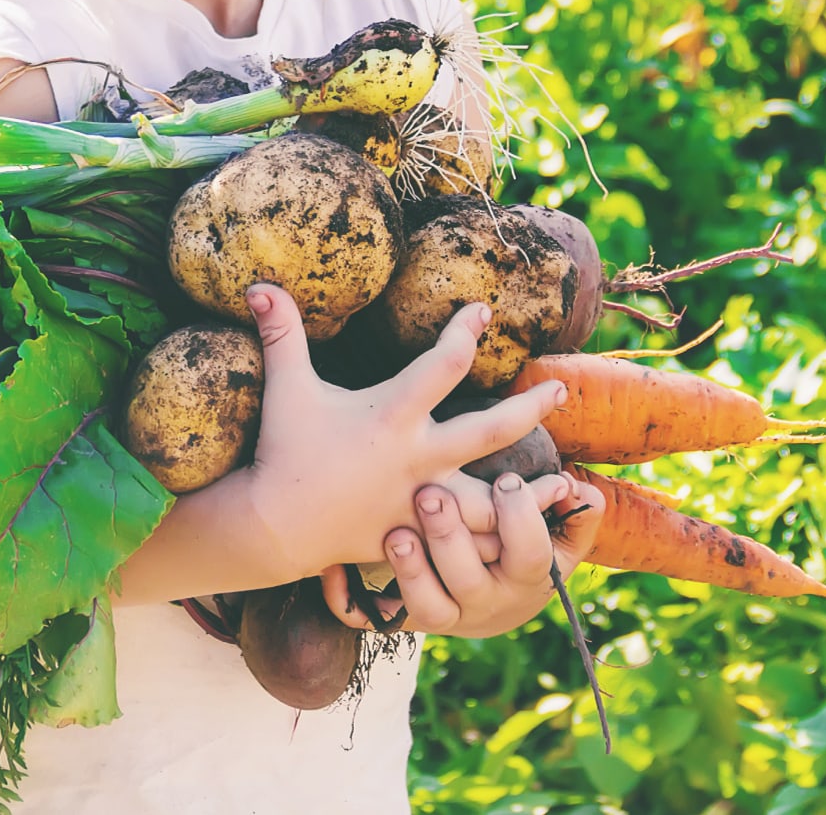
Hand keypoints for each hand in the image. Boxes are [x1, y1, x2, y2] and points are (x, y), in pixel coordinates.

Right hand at [233, 283, 567, 581]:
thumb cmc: (283, 450)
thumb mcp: (286, 388)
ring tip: (566, 483)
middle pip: (492, 429)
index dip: (466, 330)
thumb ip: (281, 334)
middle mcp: (417, 457)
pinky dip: (500, 540)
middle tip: (560, 388)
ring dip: (531, 493)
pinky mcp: (419, 535)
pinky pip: (469, 542)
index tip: (483, 310)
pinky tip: (524, 534)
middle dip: (531, 407)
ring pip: (494, 499)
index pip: (444, 363)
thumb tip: (259, 284)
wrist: (275, 526)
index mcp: (392, 415)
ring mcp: (422, 501)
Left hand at [320, 469, 606, 637]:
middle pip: (468, 582)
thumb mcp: (556, 538)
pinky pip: (366, 619)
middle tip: (432, 495)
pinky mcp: (397, 619)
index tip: (505, 480)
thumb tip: (581, 492)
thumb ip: (575, 516)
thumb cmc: (518, 550)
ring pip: (423, 607)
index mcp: (523, 578)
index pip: (530, 556)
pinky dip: (345, 597)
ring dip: (408, 571)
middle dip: (451, 540)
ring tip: (394, 533)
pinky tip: (329, 568)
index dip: (520, 520)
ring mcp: (439, 614)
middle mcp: (480, 603)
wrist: (487, 603)